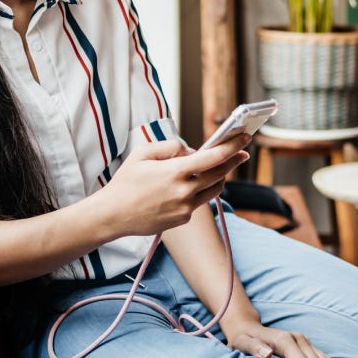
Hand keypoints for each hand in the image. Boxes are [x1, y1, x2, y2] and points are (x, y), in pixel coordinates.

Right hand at [97, 134, 249, 236]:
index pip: (213, 157)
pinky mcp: (182, 219)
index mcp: (175, 172)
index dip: (232, 146)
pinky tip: (189, 186)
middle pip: (220, 174)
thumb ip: (170, 147)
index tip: (245, 138)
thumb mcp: (143, 153)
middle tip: (242, 152)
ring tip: (219, 168)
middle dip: (234, 161)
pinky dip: (198, 191)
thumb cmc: (125, 182)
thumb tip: (190, 150)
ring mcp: (185, 208)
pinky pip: (198, 202)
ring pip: (214, 190)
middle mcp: (184, 191)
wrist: (113, 215)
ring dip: (219, 177)